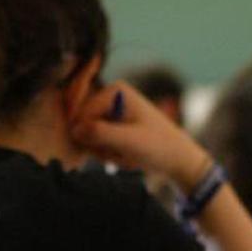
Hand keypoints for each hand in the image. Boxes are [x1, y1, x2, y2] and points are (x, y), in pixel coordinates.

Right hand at [70, 81, 208, 190]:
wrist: (177, 159)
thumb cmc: (158, 146)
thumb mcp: (128, 141)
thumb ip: (100, 133)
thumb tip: (74, 129)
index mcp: (115, 91)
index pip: (82, 115)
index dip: (90, 138)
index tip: (111, 149)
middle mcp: (109, 97)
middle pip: (83, 127)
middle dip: (100, 146)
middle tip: (122, 154)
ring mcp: (110, 112)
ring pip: (89, 139)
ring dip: (106, 152)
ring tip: (126, 155)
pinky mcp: (111, 126)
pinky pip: (97, 144)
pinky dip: (109, 154)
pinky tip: (126, 156)